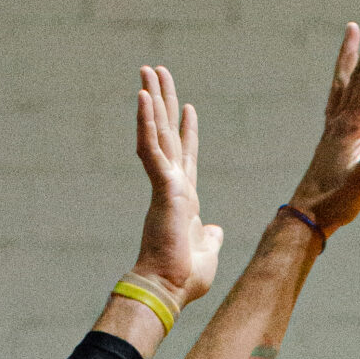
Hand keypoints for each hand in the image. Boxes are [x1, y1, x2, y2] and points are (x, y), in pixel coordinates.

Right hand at [131, 65, 223, 310]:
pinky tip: (143, 97)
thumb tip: (216, 230)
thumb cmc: (184, 277)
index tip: (189, 108)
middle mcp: (173, 184)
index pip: (186, 155)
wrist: (168, 288)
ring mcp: (166, 183)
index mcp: (184, 198)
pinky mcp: (162, 187)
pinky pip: (152, 148)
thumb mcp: (207, 251)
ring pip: (158, 132)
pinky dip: (147, 123)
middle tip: (156, 70)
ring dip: (152, 100)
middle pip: (168, 133)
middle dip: (164, 100)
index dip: (187, 130)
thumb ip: (210, 237)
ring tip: (147, 70)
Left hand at [287, 12, 359, 236]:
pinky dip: (343, 83)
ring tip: (352, 31)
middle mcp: (339, 121)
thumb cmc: (334, 205)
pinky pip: (337, 100)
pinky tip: (345, 84)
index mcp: (350, 127)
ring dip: (350, 56)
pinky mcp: (330, 140)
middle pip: (357, 74)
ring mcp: (333, 129)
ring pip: (343, 82)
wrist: (306, 219)